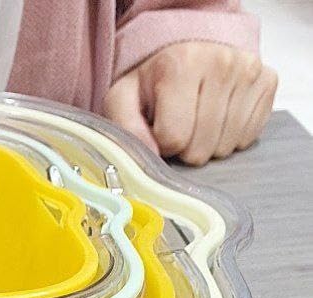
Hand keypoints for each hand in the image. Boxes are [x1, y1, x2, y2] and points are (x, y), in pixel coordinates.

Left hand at [103, 41, 277, 165]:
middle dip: (184, 147)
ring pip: (225, 147)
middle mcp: (220, 64)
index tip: (159, 127)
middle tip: (179, 124)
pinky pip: (247, 138)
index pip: (173, 138)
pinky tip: (218, 118)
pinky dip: (229, 137)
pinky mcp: (268, 81)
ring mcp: (249, 72)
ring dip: (207, 144)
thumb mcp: (123, 99)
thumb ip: (125, 128)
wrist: (189, 48)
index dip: (161, 143)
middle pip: (200, 148)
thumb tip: (150, 155)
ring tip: (197, 120)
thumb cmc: (154, 80)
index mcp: (180, 65)